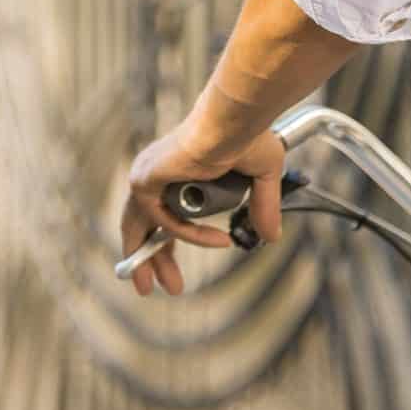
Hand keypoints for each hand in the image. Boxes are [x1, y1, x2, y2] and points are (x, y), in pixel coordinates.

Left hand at [121, 122, 285, 297]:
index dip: (167, 244)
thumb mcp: (260, 178)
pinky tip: (219, 240)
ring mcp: (147, 176)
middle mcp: (155, 173)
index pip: (160, 215)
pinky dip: (189, 234)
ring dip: (151, 261)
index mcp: (174, 170)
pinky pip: (164, 220)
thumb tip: (271, 237)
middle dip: (150, 262)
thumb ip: (262, 208)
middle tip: (160, 289)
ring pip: (139, 228)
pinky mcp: (145, 181)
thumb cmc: (247, 135)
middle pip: (141, 227)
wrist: (235, 120)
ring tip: (167, 288)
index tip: (176, 272)